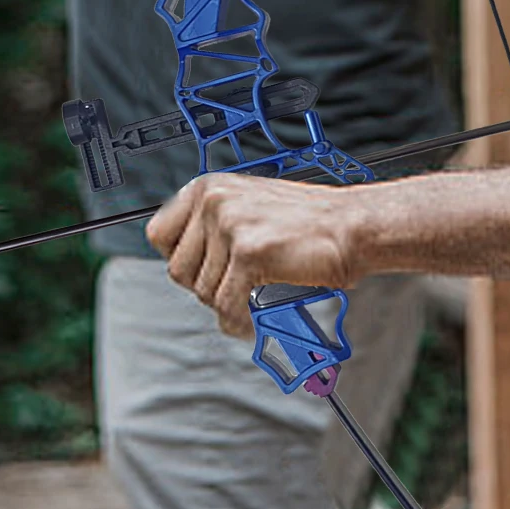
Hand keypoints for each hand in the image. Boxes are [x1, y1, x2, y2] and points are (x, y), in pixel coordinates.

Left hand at [147, 173, 368, 335]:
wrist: (351, 226)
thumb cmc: (306, 221)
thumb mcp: (247, 205)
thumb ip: (213, 224)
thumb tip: (185, 261)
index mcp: (208, 186)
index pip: (159, 235)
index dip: (181, 260)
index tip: (204, 270)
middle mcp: (213, 199)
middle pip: (178, 270)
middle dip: (206, 287)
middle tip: (236, 288)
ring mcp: (229, 224)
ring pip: (204, 293)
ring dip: (228, 305)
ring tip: (254, 299)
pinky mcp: (248, 252)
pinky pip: (227, 307)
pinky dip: (240, 322)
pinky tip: (256, 317)